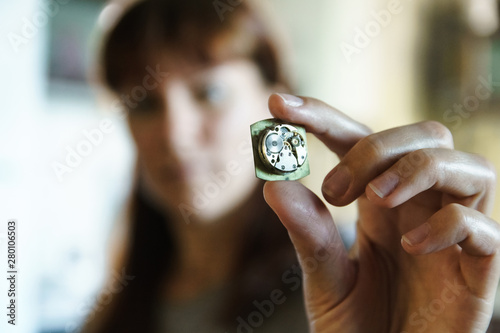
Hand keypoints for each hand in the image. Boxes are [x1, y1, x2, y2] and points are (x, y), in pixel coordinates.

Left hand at [264, 93, 499, 332]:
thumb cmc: (356, 325)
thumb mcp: (323, 277)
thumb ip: (307, 234)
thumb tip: (273, 185)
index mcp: (378, 201)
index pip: (358, 138)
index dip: (321, 116)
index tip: (278, 103)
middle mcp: (419, 206)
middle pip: (423, 136)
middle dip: (377, 147)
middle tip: (334, 191)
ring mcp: (452, 235)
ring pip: (467, 165)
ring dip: (416, 169)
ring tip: (374, 200)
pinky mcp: (477, 271)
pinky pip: (482, 228)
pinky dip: (448, 224)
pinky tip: (409, 244)